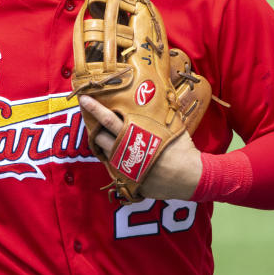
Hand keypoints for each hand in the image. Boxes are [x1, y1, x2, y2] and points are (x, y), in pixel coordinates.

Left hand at [78, 95, 202, 199]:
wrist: (190, 177)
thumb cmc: (182, 149)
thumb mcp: (171, 125)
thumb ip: (158, 114)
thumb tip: (155, 94)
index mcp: (136, 133)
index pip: (108, 119)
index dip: (94, 108)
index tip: (83, 99)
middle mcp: (126, 150)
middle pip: (100, 136)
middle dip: (92, 126)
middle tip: (89, 117)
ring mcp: (125, 167)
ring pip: (103, 152)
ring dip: (100, 143)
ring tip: (100, 135)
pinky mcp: (128, 180)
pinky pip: (112, 167)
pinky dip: (111, 158)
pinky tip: (115, 153)